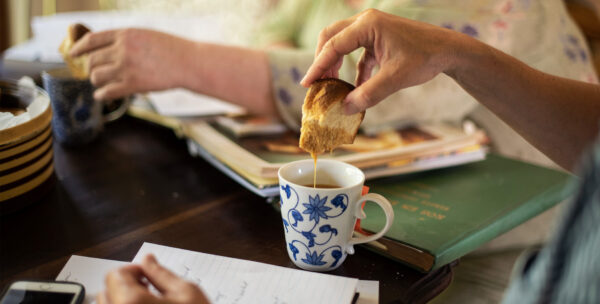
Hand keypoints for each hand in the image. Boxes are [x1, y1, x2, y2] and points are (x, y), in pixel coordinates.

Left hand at [70, 29, 195, 100]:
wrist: (189, 62)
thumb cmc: (171, 49)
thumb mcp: (145, 35)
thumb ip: (125, 40)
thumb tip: (106, 50)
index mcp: (125, 34)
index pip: (92, 40)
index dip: (78, 48)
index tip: (73, 54)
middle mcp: (122, 50)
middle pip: (92, 60)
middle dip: (90, 67)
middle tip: (93, 72)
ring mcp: (126, 67)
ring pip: (96, 76)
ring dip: (97, 81)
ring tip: (102, 83)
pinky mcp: (133, 84)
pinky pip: (108, 91)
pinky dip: (101, 94)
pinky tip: (101, 95)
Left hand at [97, 254, 209, 303]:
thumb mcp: (187, 293)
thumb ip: (161, 274)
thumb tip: (147, 260)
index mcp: (131, 303)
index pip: (114, 275)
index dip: (133, 271)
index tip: (148, 276)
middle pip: (106, 293)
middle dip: (125, 288)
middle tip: (150, 293)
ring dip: (123, 303)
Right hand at [301, 9, 462, 113]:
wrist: (449, 50)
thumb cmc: (425, 58)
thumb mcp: (395, 79)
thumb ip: (368, 94)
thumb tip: (345, 109)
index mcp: (367, 25)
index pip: (333, 45)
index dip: (318, 66)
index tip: (307, 84)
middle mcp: (366, 22)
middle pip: (331, 38)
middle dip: (322, 61)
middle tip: (316, 84)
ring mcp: (372, 28)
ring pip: (342, 43)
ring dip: (335, 64)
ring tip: (331, 86)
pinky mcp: (379, 38)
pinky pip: (357, 52)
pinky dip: (353, 68)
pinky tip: (354, 88)